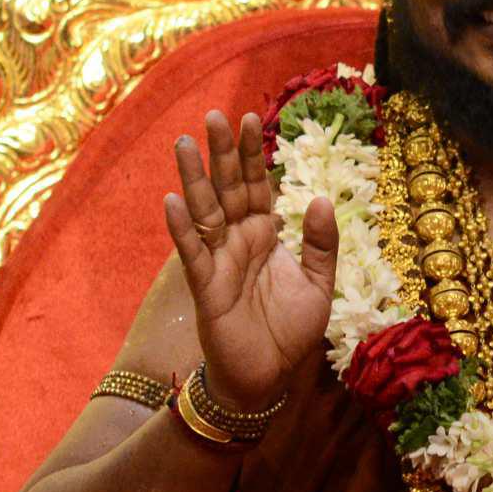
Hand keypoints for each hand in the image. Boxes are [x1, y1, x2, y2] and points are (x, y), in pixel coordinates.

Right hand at [163, 110, 335, 419]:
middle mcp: (238, 240)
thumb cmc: (290, 331)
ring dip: (194, 178)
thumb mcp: (319, 283)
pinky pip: (191, 253)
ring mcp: (218, 260)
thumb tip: (320, 198)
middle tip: (215, 115)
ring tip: (184, 143)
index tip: (251, 118)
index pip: (258, 185)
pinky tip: (172, 201)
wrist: (268, 376)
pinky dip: (182, 228)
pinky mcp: (205, 286)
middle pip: (229, 187)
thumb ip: (320, 243)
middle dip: (223, 153)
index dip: (254, 154)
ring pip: (204, 211)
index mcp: (265, 234)